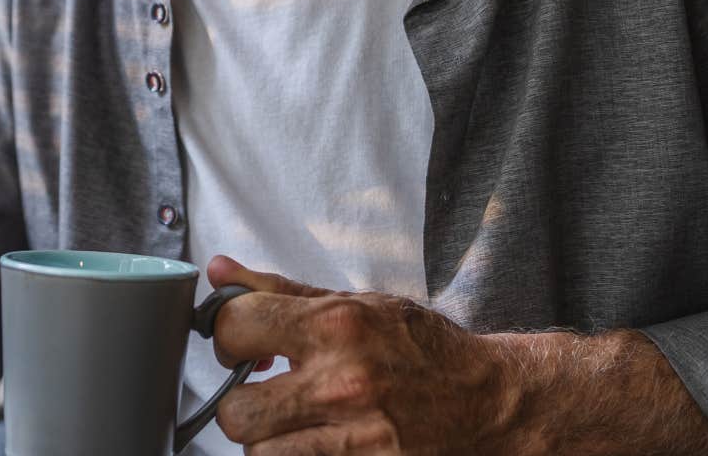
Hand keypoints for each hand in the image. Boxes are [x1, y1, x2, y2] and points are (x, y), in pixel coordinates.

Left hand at [206, 256, 520, 454]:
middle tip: (265, 392)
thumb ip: (279, 290)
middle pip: (236, 410)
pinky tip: (317, 443)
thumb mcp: (357, 304)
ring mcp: (355, 440)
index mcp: (336, 327)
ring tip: (293, 424)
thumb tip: (218, 270)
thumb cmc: (423, 350)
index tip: (243, 344)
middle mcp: (342, 383)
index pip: (235, 327)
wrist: (489, 402)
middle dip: (242, 401)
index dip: (227, 336)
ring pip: (259, 454)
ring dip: (269, 440)